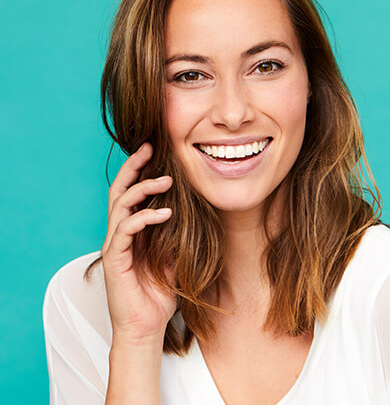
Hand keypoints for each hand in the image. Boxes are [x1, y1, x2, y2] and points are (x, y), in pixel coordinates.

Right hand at [101, 142, 176, 344]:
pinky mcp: (114, 260)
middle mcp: (119, 234)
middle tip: (149, 148)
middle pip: (119, 191)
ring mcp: (115, 246)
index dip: (139, 171)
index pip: (130, 193)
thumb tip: (188, 211)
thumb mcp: (172, 256)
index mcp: (131, 231)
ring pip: (120, 205)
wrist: (146, 327)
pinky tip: (165, 214)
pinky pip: (125, 230)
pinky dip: (145, 218)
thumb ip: (174, 234)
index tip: (154, 152)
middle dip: (133, 167)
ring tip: (166, 180)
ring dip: (142, 189)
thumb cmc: (158, 294)